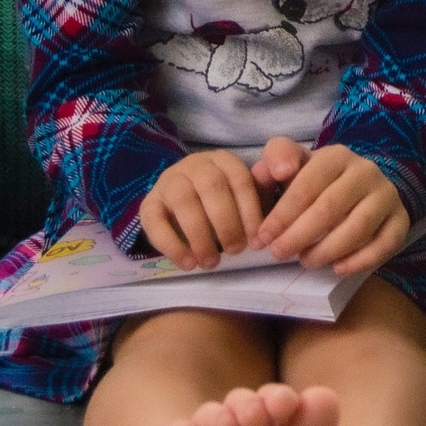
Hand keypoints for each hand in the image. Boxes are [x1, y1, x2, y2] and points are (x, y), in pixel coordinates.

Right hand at [139, 150, 264, 269]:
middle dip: (227, 223)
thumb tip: (277, 206)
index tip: (257, 242)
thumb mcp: (244, 199)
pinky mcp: (149, 204)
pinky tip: (188, 264)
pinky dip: (172, 246)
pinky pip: (155, 221)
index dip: (251, 212)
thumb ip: (261, 198)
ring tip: (211, 262)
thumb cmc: (222, 204)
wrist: (180, 207)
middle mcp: (194, 165)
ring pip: (183, 201)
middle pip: (211, 186)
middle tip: (236, 251)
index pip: (240, 179)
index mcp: (222, 161)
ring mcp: (168, 182)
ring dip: (200, 236)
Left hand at [254, 143, 413, 275]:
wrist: (361, 186)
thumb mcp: (294, 162)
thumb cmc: (317, 180)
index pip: (307, 185)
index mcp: (336, 156)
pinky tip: (337, 269)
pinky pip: (385, 244)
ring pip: (358, 227)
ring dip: (327, 250)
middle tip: (279, 254)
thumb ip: (277, 158)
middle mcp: (366, 171)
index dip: (282, 214)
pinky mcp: (401, 219)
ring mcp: (386, 196)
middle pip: (330, 207)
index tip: (263, 237)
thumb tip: (277, 171)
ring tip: (306, 262)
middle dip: (299, 235)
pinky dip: (360, 261)